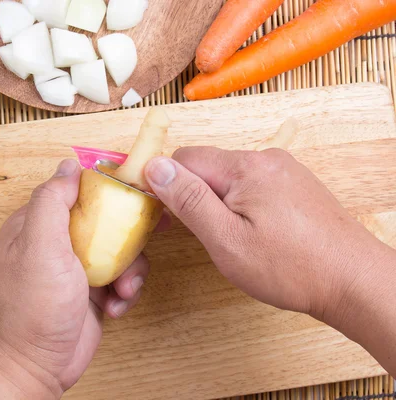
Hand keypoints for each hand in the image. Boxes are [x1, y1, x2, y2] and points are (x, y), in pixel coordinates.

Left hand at [0, 159, 167, 398]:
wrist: (39, 366)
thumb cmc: (34, 308)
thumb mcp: (40, 247)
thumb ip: (52, 202)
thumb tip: (69, 166)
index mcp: (37, 224)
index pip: (76, 189)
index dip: (107, 188)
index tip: (135, 193)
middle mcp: (57, 241)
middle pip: (105, 219)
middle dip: (126, 235)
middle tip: (140, 246)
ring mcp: (76, 267)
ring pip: (120, 249)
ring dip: (130, 270)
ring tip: (122, 290)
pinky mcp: (92, 290)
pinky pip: (122, 278)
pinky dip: (125, 292)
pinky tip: (114, 308)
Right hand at [144, 147, 393, 322]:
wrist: (353, 281)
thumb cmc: (291, 267)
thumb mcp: (226, 240)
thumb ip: (188, 200)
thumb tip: (155, 166)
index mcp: (245, 168)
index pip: (184, 159)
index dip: (165, 184)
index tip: (164, 215)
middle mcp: (266, 159)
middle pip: (207, 166)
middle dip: (193, 195)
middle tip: (199, 233)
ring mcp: (284, 170)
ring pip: (229, 177)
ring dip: (216, 201)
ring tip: (230, 237)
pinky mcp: (295, 184)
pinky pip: (252, 184)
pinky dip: (240, 203)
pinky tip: (253, 232)